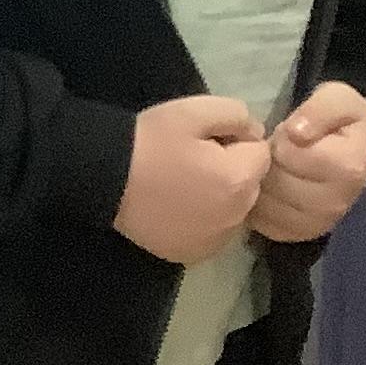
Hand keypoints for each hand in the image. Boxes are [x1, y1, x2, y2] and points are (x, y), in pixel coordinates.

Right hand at [115, 95, 267, 265]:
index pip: (261, 153)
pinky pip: (213, 233)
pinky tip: (177, 208)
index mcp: (240, 179)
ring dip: (221, 198)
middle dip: (233, 170)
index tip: (205, 139)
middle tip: (193, 160)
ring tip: (184, 185)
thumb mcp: (194, 110)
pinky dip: (203, 222)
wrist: (104, 179)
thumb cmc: (150, 142)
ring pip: (234, 211)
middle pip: (250, 185)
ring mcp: (214, 241)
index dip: (235, 141)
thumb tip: (254, 133)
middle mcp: (236, 217)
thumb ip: (237, 114)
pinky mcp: (193, 255)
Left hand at [253, 82, 365, 243]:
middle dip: (268, 160)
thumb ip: (318, 109)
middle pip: (275, 181)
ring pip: (264, 202)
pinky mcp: (300, 234)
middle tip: (280, 150)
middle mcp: (336, 203)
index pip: (289, 153)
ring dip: (261, 181)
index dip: (281, 137)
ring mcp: (319, 224)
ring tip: (276, 168)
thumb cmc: (342, 120)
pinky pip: (263, 222)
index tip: (291, 132)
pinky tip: (268, 187)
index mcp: (348, 168)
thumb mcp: (336, 99)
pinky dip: (257, 204)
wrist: (354, 148)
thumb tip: (296, 132)